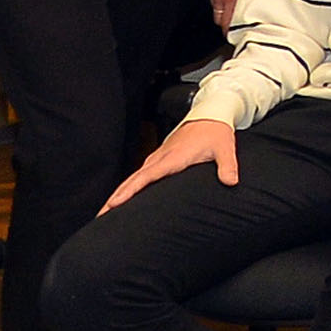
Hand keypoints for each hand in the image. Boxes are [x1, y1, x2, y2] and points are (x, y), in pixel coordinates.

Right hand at [103, 114, 235, 215]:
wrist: (210, 114)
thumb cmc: (215, 131)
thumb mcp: (224, 148)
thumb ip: (227, 166)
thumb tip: (231, 182)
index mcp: (172, 158)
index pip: (146, 177)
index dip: (129, 191)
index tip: (113, 203)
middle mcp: (160, 158)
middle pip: (132, 180)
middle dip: (114, 198)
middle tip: (99, 216)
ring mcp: (158, 158)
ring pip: (133, 178)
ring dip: (119, 194)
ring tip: (105, 212)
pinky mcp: (159, 159)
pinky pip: (140, 175)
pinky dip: (129, 187)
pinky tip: (123, 199)